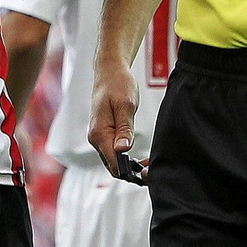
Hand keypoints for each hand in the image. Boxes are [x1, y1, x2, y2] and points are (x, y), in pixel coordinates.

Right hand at [89, 61, 140, 176]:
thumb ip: (124, 129)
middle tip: (151, 171)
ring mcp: (98, 137)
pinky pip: (113, 153)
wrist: (109, 72)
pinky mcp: (104, 134)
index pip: (113, 163)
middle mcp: (95, 138)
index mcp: (99, 133)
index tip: (147, 173)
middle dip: (130, 173)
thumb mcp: (125, 105)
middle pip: (112, 166)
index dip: (129, 172)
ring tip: (148, 165)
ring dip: (128, 167)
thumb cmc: (117, 84)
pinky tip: (139, 159)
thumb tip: (123, 150)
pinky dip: (125, 159)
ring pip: (113, 161)